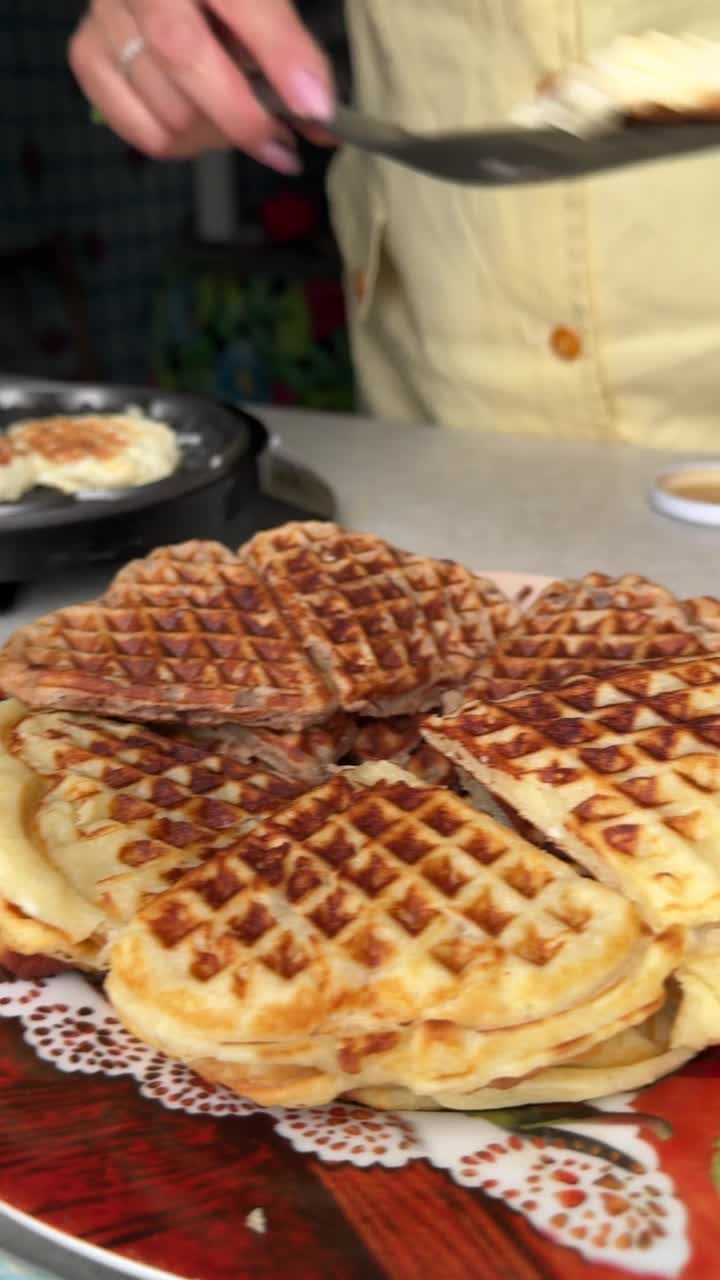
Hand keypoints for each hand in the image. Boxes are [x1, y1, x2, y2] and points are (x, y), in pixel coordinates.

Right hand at [69, 0, 333, 169]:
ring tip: (238, 123)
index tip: (316, 107)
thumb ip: (291, 47)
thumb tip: (321, 119)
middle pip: (183, 57)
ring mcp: (105, 15)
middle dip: (243, 117)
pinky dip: (180, 143)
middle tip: (281, 145)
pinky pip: (140, 130)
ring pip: (165, 106)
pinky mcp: (87, 53)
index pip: (241, 1)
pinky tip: (200, 128)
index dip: (281, 56)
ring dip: (215, 135)